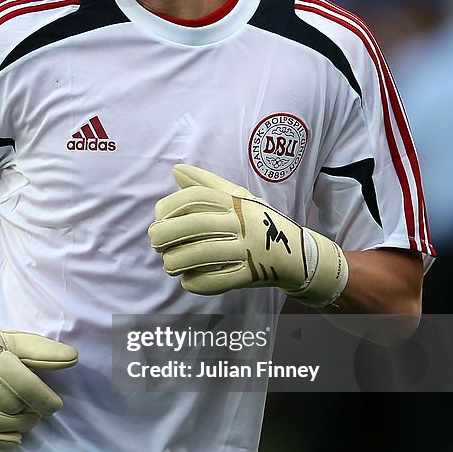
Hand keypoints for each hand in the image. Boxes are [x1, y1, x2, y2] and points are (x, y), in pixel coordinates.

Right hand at [0, 294, 77, 449]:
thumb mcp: (15, 341)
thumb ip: (43, 352)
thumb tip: (74, 357)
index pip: (23, 384)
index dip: (44, 399)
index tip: (56, 406)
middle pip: (10, 406)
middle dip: (31, 413)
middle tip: (40, 411)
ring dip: (18, 427)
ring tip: (29, 421)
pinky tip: (15, 440)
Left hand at [149, 164, 347, 305]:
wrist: (297, 253)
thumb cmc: (259, 222)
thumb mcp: (238, 197)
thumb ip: (206, 184)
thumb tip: (175, 169)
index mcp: (236, 202)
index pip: (197, 197)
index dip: (170, 205)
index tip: (157, 215)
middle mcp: (243, 222)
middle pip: (196, 224)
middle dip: (167, 233)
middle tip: (155, 241)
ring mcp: (249, 249)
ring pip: (204, 254)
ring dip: (177, 261)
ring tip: (168, 264)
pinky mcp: (253, 274)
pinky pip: (220, 280)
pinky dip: (198, 282)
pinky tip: (187, 281)